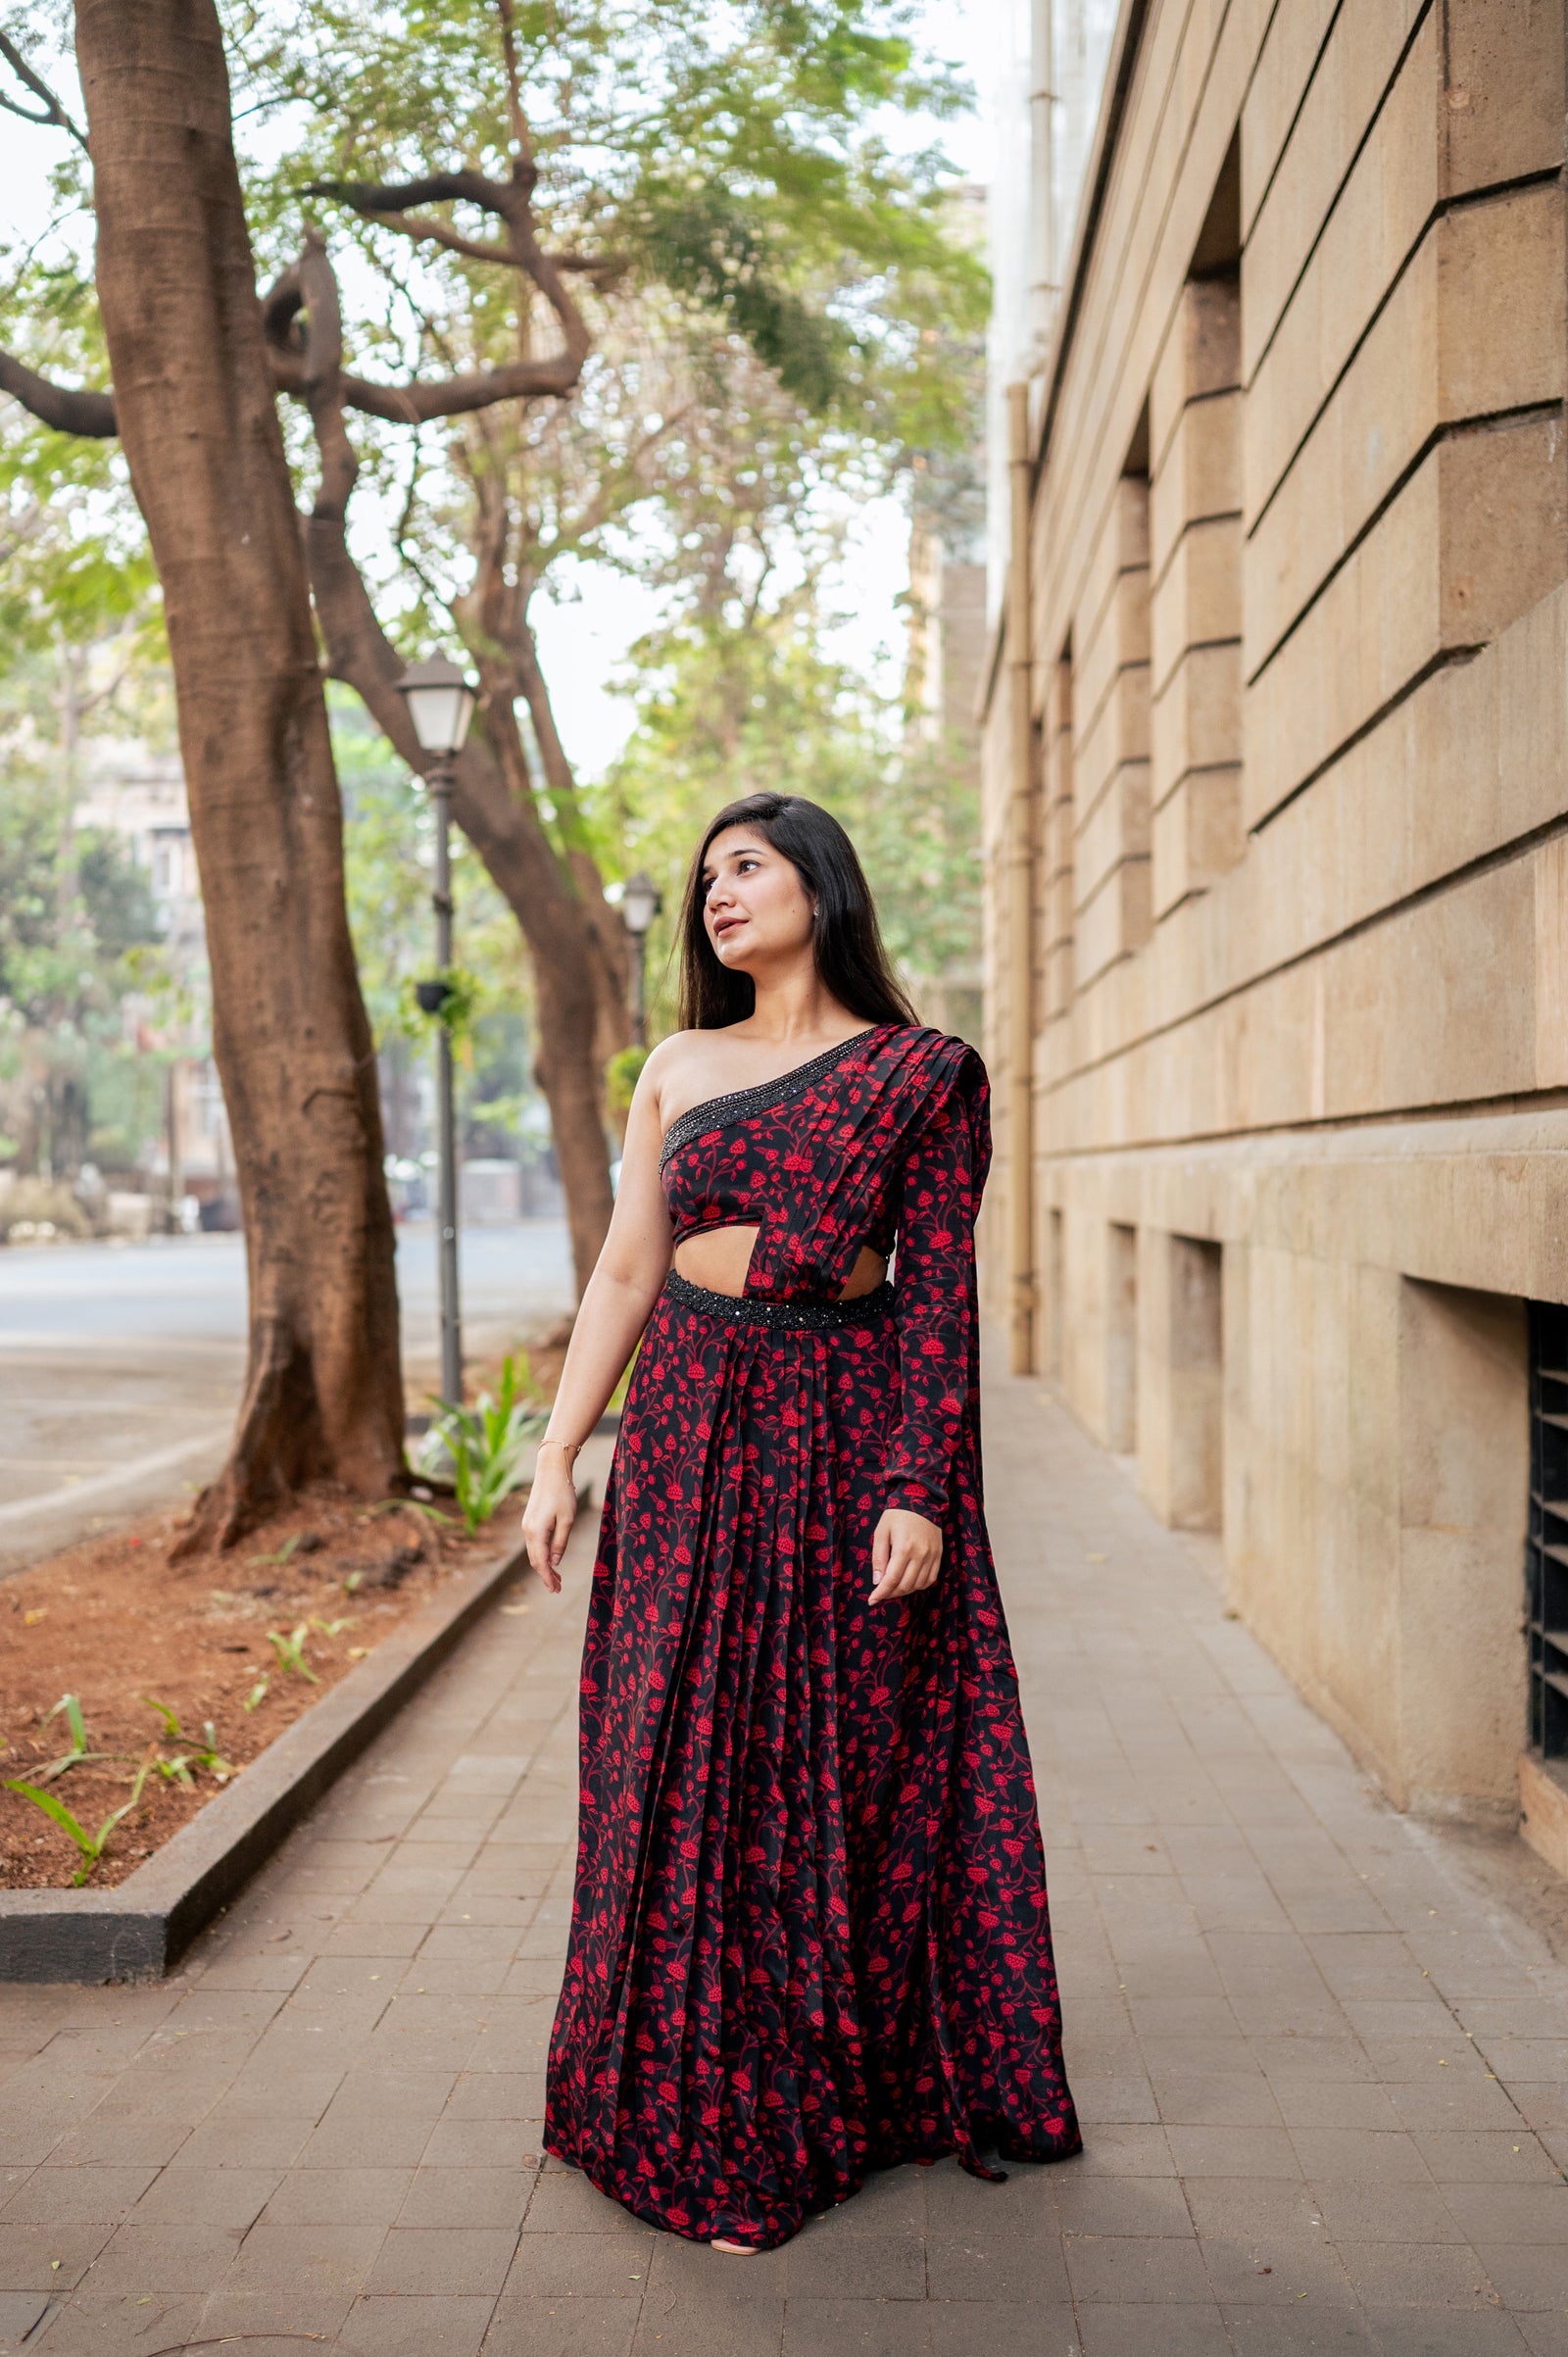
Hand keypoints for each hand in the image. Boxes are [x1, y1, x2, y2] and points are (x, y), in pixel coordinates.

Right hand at [522, 1443, 578, 1593]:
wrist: (551, 1471)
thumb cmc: (562, 1493)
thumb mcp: (567, 1520)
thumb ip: (560, 1543)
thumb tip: (555, 1562)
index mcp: (536, 1532)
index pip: (541, 1562)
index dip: (548, 1578)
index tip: (556, 1590)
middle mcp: (528, 1531)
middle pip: (535, 1560)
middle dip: (546, 1575)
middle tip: (558, 1588)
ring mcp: (527, 1525)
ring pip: (534, 1553)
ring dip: (544, 1566)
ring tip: (557, 1577)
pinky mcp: (530, 1521)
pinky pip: (534, 1543)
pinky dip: (542, 1554)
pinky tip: (551, 1559)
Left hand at [868, 1506, 942, 1605]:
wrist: (921, 1500)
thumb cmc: (897, 1515)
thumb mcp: (881, 1532)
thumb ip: (878, 1558)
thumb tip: (877, 1581)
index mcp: (904, 1548)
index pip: (891, 1580)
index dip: (881, 1593)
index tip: (872, 1600)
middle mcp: (920, 1554)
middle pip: (905, 1586)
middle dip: (890, 1593)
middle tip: (881, 1592)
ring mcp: (932, 1556)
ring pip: (918, 1585)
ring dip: (904, 1590)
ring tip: (893, 1586)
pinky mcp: (939, 1555)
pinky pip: (930, 1579)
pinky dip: (918, 1585)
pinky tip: (909, 1581)